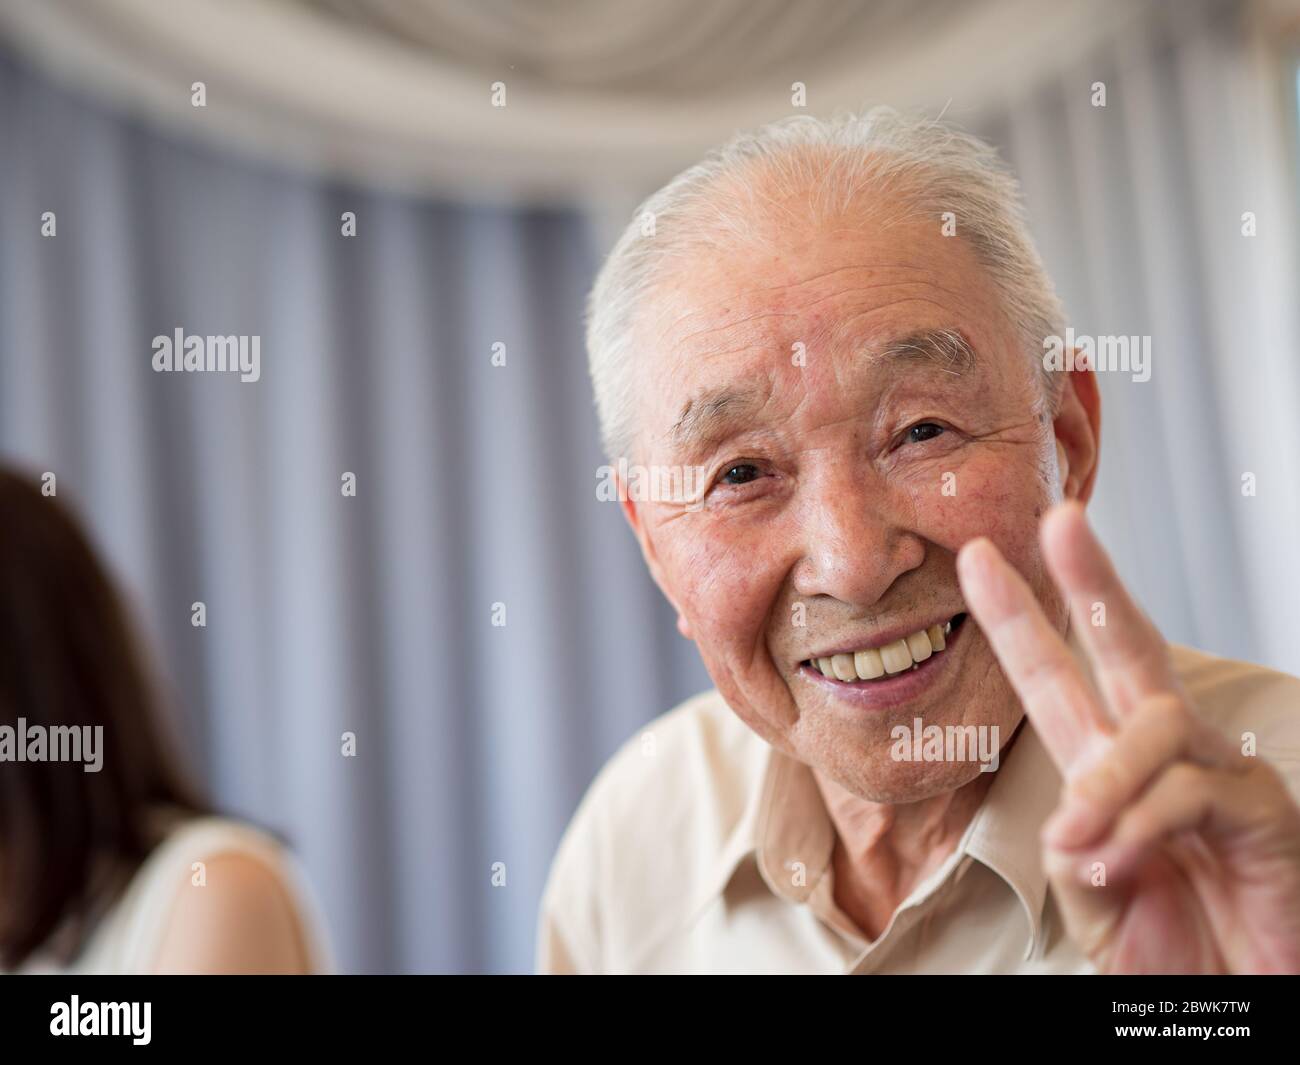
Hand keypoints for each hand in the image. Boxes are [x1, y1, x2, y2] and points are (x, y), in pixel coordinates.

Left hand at [956, 501, 1299, 973]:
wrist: (1234, 994)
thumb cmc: (1165, 940)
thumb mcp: (1088, 891)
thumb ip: (1072, 842)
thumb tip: (1073, 816)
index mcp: (1106, 761)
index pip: (1055, 676)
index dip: (1017, 618)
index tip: (976, 559)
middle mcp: (1162, 751)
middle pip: (1128, 645)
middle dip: (1093, 579)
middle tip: (1062, 520)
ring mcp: (1218, 769)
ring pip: (1153, 725)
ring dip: (1108, 782)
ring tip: (1081, 840)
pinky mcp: (1263, 808)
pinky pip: (1189, 792)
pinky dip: (1143, 828)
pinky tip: (1118, 862)